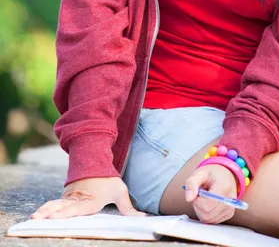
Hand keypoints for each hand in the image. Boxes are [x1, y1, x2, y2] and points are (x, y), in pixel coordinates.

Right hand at [30, 177, 146, 219]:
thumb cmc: (108, 179)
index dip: (65, 213)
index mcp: (90, 199)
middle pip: (61, 207)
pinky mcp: (65, 196)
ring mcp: (69, 197)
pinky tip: (37, 215)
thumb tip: (144, 218)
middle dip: (49, 213)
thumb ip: (129, 208)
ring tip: (33, 217)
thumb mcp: (120, 191)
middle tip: (36, 218)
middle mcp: (77, 199)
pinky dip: (45, 209)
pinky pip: (54, 204)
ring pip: (55, 204)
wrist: (94, 159)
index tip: (54, 216)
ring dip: (45, 211)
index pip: (76, 208)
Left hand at [184, 164, 236, 224]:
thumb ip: (191, 183)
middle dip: (198, 206)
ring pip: (208, 220)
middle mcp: (229, 201)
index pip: (207, 205)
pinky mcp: (228, 215)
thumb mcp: (200, 173)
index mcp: (223, 188)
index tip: (198, 192)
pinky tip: (209, 204)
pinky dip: (207, 214)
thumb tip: (188, 198)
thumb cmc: (212, 174)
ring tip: (205, 198)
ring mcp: (230, 209)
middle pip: (207, 214)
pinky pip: (212, 221)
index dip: (198, 201)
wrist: (225, 175)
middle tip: (200, 195)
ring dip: (202, 211)